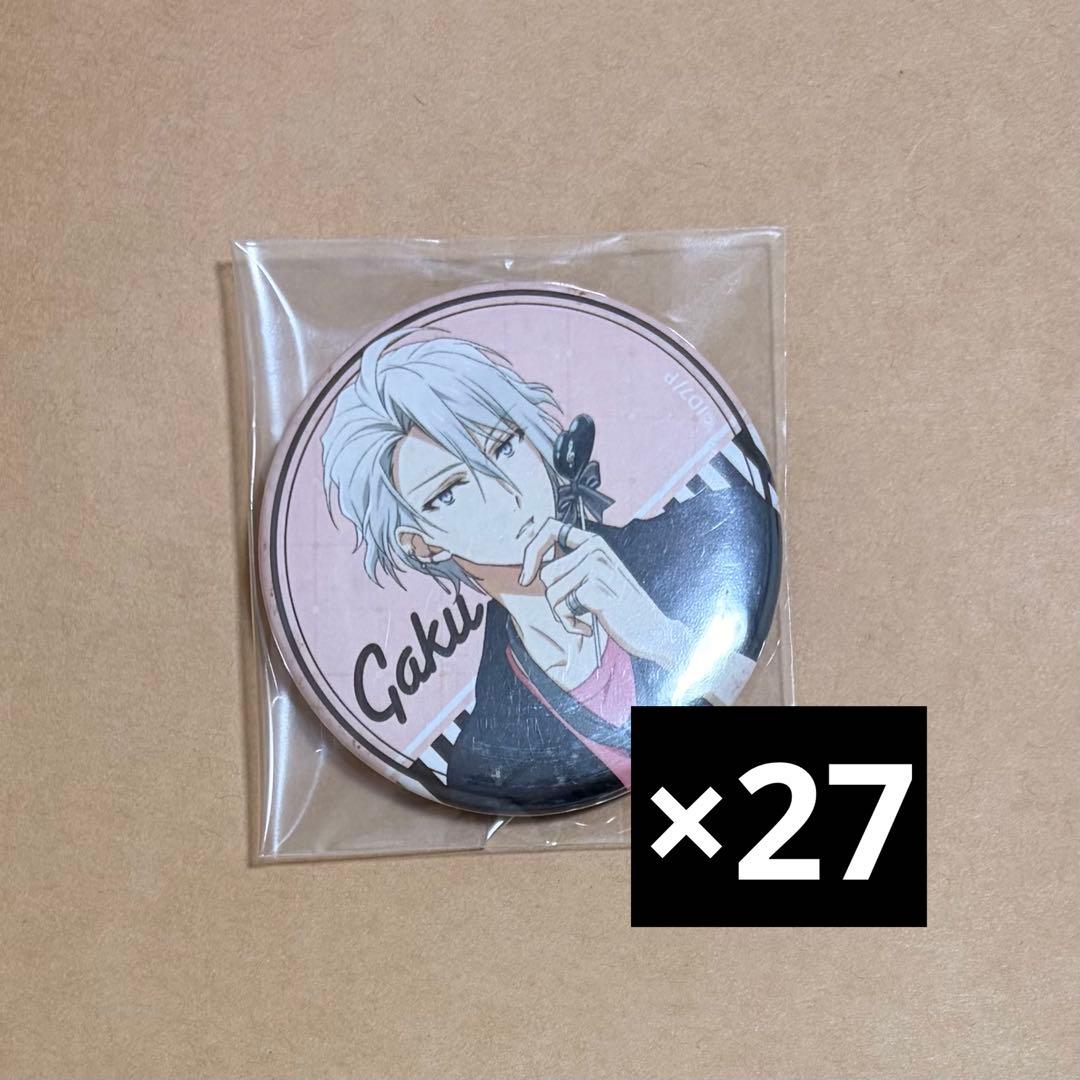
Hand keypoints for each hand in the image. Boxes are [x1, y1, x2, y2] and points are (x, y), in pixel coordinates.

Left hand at [518, 517, 692, 670]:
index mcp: (593, 541)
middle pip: (547, 574)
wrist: (651, 630)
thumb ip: (569, 566)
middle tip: (579, 608)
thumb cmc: (618, 607)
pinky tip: (589, 626)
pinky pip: (562, 608)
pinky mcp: (595, 588)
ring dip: (564, 613)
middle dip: (556, 598)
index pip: (549, 528)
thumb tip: (531, 565)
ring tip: (588, 615)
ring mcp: (596, 566)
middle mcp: (595, 548)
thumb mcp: (593, 578)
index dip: (531, 552)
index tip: (526, 577)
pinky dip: (571, 624)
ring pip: (553, 593)